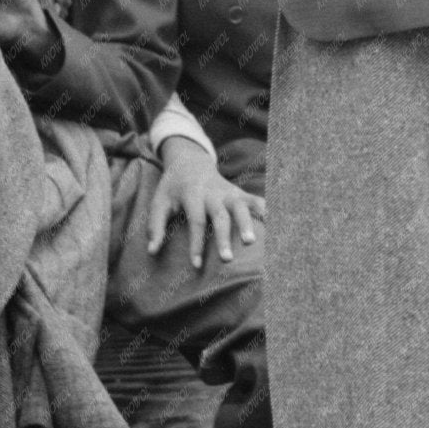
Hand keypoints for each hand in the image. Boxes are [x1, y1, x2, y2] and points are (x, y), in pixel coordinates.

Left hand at [149, 136, 262, 268]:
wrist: (190, 162)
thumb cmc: (173, 188)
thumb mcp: (159, 202)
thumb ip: (155, 226)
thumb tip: (152, 252)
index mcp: (192, 195)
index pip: (196, 222)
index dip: (196, 244)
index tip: (196, 266)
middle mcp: (213, 193)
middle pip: (220, 216)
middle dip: (224, 237)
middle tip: (227, 259)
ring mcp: (229, 192)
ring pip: (241, 207)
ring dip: (247, 223)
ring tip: (252, 242)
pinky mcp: (239, 193)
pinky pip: (255, 200)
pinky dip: (266, 210)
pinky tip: (276, 225)